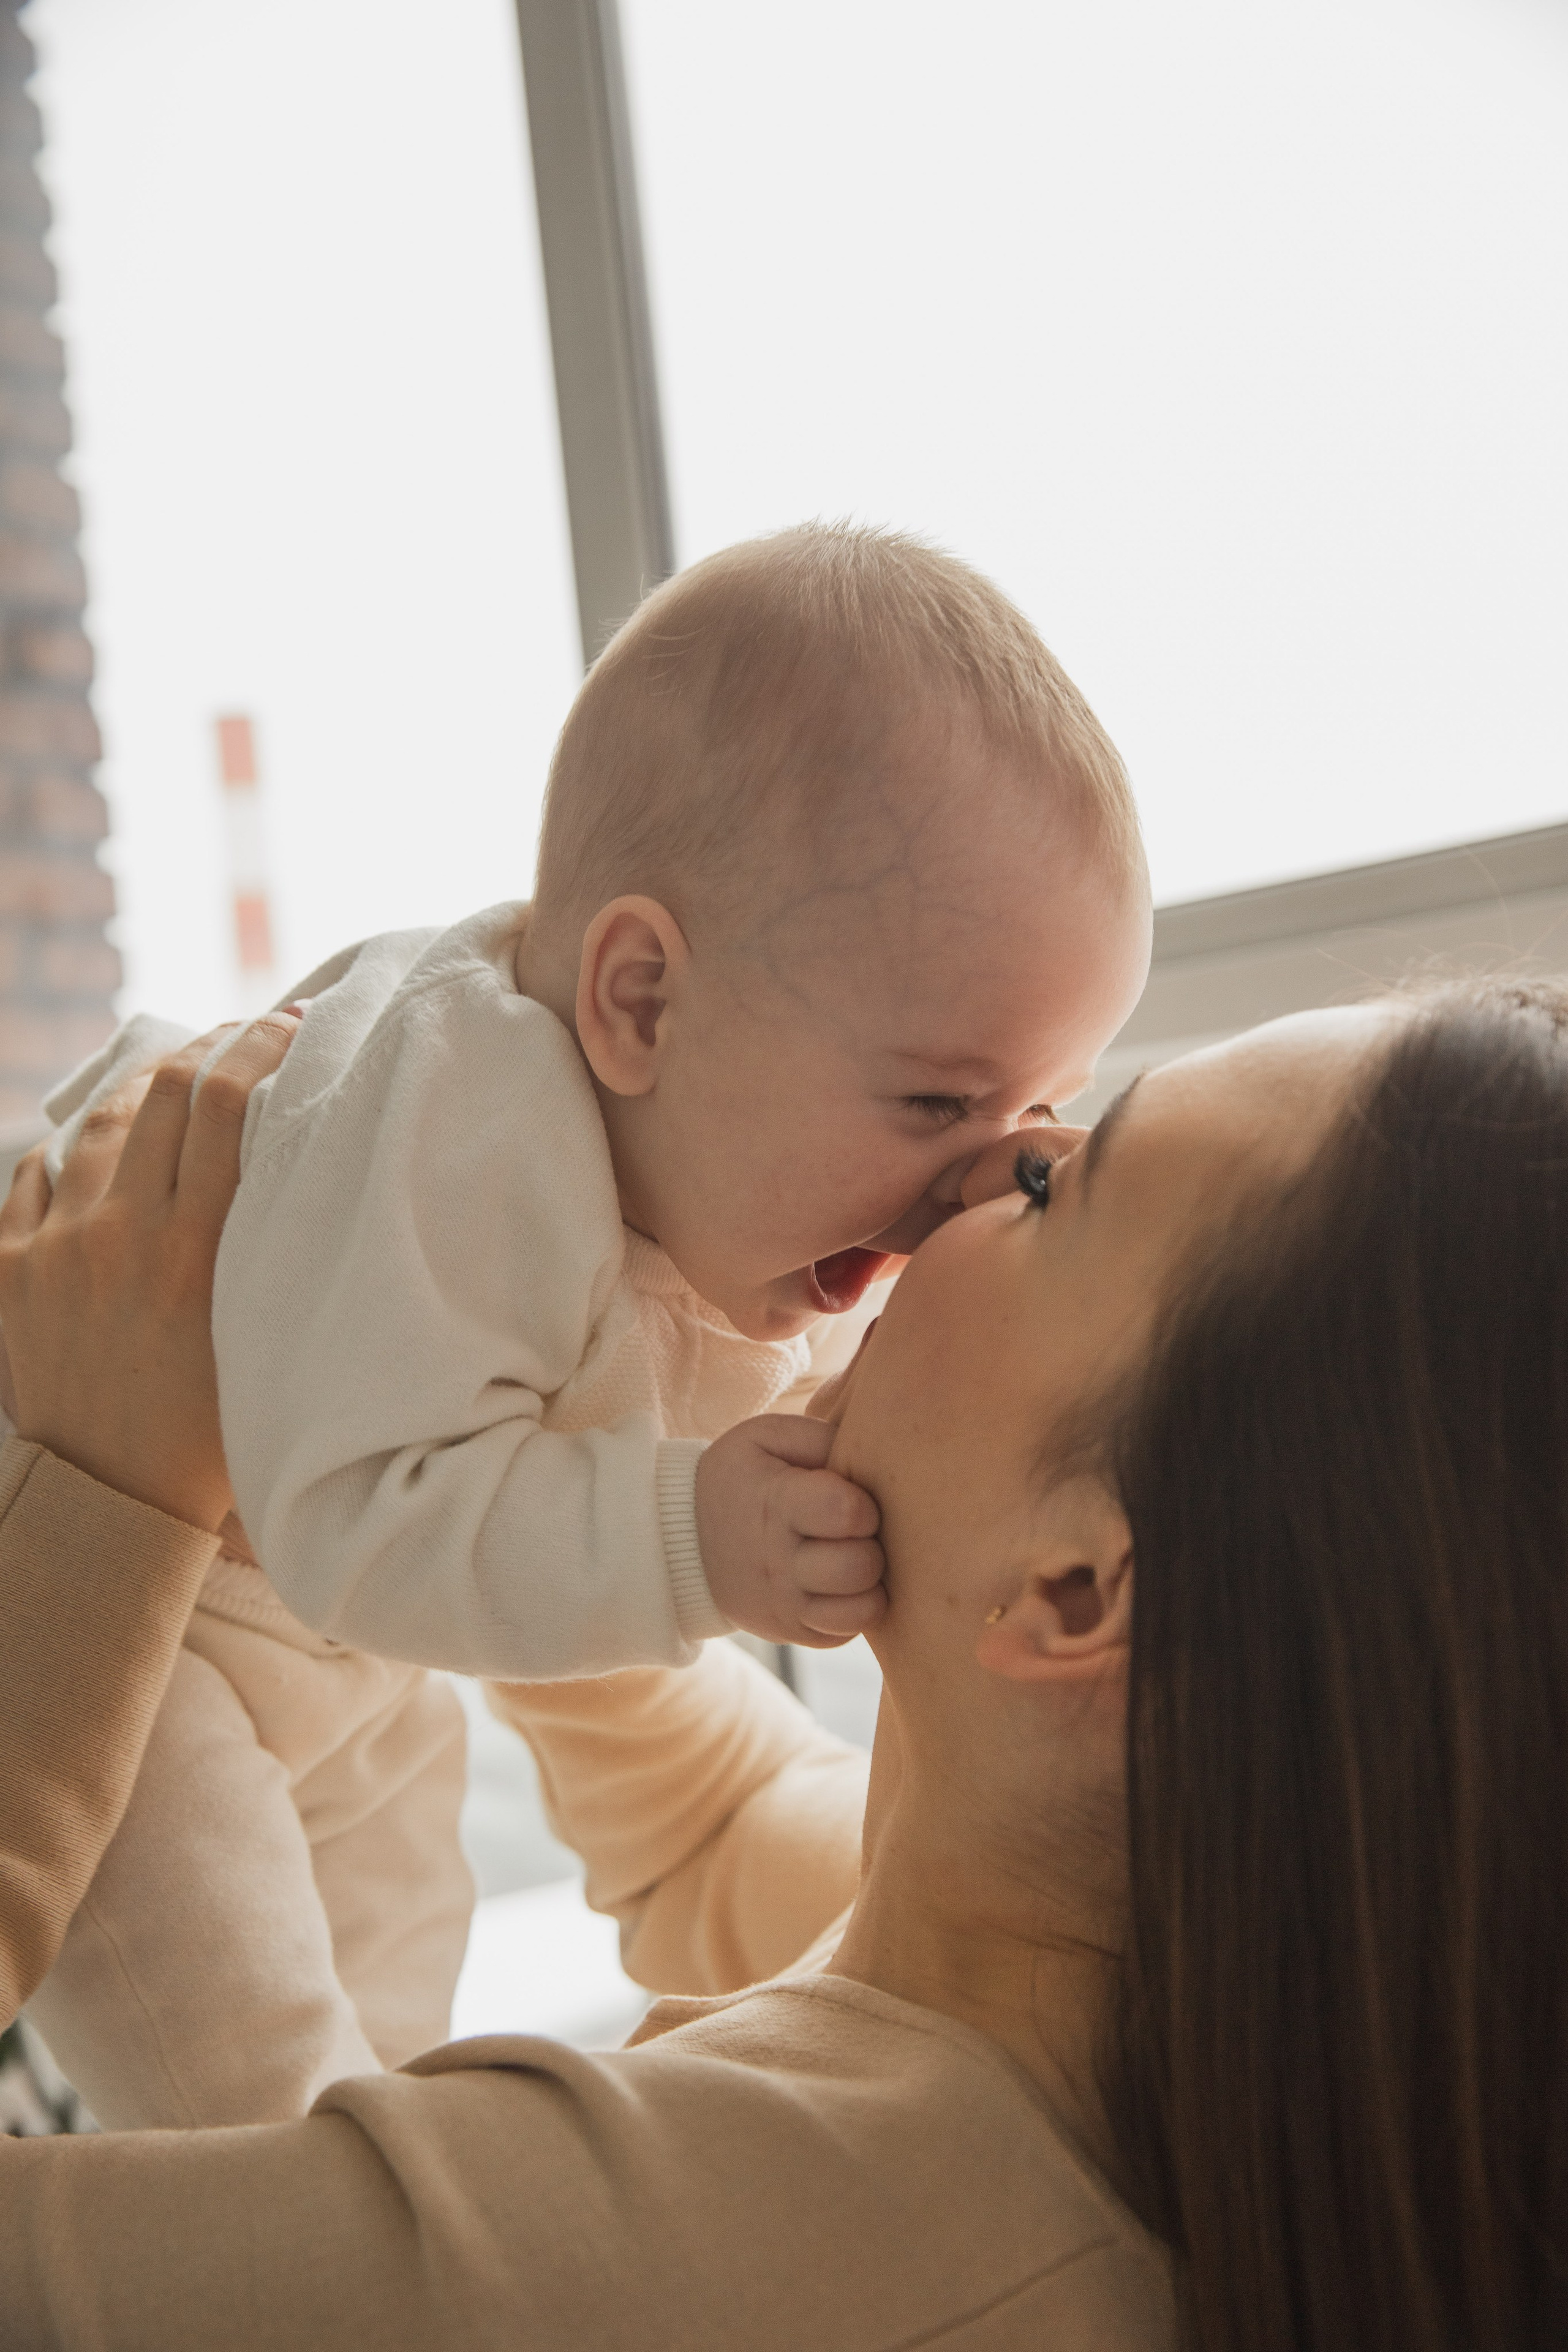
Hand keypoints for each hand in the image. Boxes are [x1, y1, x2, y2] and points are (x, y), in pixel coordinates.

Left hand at [0, 1014, 299, 1531]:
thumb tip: (303, 1159)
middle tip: (239, 1038)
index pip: (226, 1103)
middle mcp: (121, 1237)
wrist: (112, 1502)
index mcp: (196, 1254)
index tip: (287, 1025)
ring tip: (173, 1083)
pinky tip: (101, 1158)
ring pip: (98, 1122)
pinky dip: (69, 1157)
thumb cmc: (214, 1428)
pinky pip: (32, 1174)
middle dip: (208, 1048)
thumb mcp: (265, 1332)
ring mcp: (54, 1249)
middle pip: (165, 1091)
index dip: (258, 1045)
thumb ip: (271, 1249)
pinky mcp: (6, 1269)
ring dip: (142, 1090)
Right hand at [695, 1413, 885, 1647]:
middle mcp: (780, 1561)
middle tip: (854, 1531)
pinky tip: (841, 1584)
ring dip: (869, 1580)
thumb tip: (871, 1454)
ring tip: (851, 1556)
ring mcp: (785, 1604)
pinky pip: (848, 1632)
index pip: (848, 1511)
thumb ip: (819, 1437)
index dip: (864, 1504)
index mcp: (777, 1504)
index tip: (851, 1499)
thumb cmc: (739, 1479)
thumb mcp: (763, 1438)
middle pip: (861, 1565)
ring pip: (864, 1606)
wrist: (680, 1541)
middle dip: (871, 1543)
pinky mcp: (791, 1632)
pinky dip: (856, 1608)